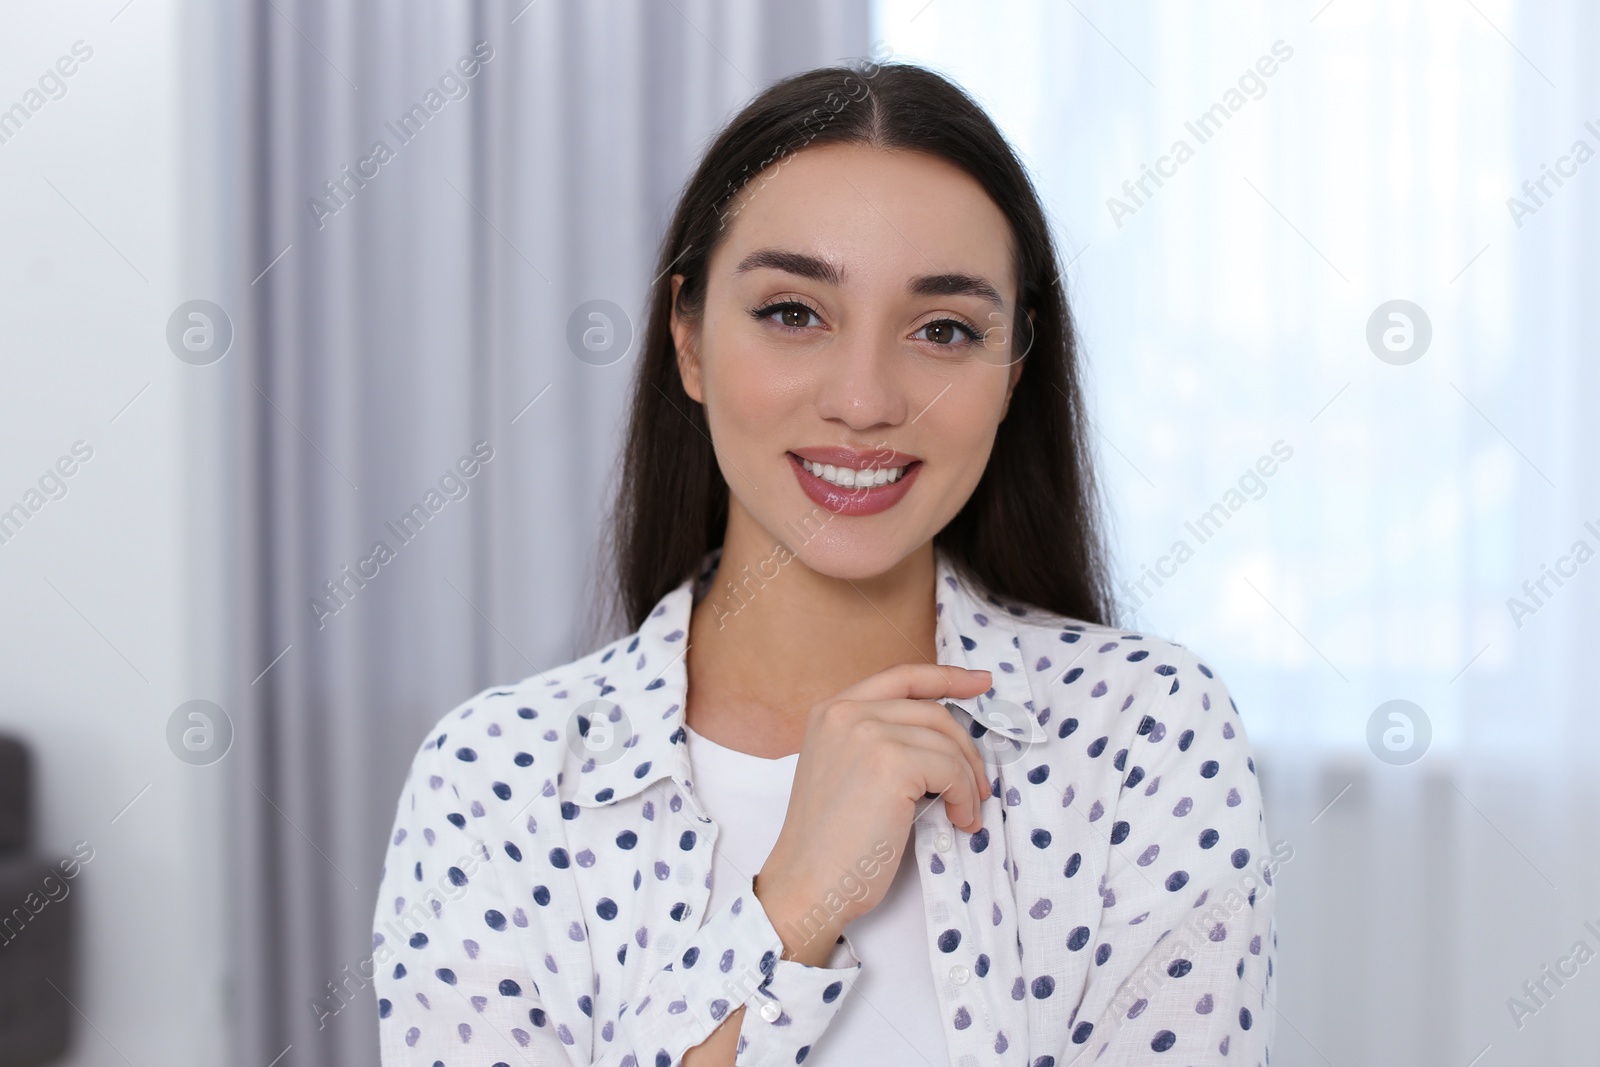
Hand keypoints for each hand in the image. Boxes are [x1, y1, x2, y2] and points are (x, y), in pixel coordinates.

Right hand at [754, 663, 992, 963]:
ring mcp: (867, 733)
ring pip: (946, 743)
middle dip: (966, 749)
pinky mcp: (891, 763)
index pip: (901, 677)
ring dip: (967, 781)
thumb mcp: (845, 769)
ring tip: (965, 813)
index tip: (981, 682)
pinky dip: (964, 797)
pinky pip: (951, 770)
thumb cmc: (829, 842)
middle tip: (979, 786)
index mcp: (831, 710)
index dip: (946, 677)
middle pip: (933, 712)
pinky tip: (958, 820)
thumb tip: (944, 738)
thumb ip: (880, 739)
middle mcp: (845, 711)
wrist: (807, 883)